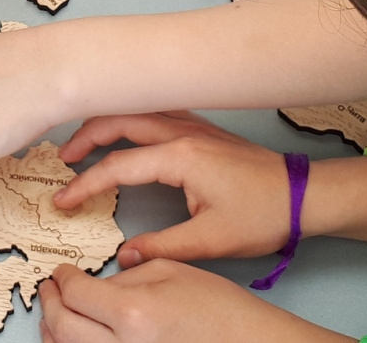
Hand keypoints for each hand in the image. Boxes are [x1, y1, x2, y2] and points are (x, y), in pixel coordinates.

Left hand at [39, 262, 347, 342]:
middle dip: (50, 302)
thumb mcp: (173, 273)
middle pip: (61, 326)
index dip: (62, 278)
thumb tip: (97, 282)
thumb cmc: (220, 309)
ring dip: (54, 329)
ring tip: (56, 312)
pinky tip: (74, 337)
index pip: (76, 293)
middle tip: (49, 288)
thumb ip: (127, 274)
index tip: (61, 271)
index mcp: (133, 313)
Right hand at [55, 113, 292, 266]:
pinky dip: (131, 116)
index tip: (64, 201)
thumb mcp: (211, 240)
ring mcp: (194, 125)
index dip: (85, 184)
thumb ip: (162, 247)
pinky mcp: (203, 129)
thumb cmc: (264, 214)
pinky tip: (125, 129)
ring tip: (84, 143)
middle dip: (85, 137)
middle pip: (119, 120)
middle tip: (62, 160)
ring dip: (107, 121)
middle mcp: (183, 132)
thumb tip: (126, 256)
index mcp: (180, 156)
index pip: (118, 165)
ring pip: (137, 109)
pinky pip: (156, 110)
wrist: (304, 195)